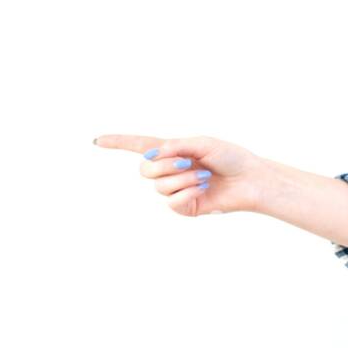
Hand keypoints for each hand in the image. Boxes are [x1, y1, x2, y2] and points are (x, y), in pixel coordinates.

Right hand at [94, 133, 262, 216]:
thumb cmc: (231, 157)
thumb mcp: (203, 143)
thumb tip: (151, 155)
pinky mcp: (185, 207)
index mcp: (173, 151)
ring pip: (160, 186)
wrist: (251, 179)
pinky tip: (203, 189)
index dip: (118, 142)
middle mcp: (171, 170)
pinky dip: (188, 193)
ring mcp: (176, 190)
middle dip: (164, 165)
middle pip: (145, 169)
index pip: (139, 146)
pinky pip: (172, 202)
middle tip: (188, 161)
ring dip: (183, 178)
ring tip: (205, 176)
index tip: (97, 141)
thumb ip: (176, 146)